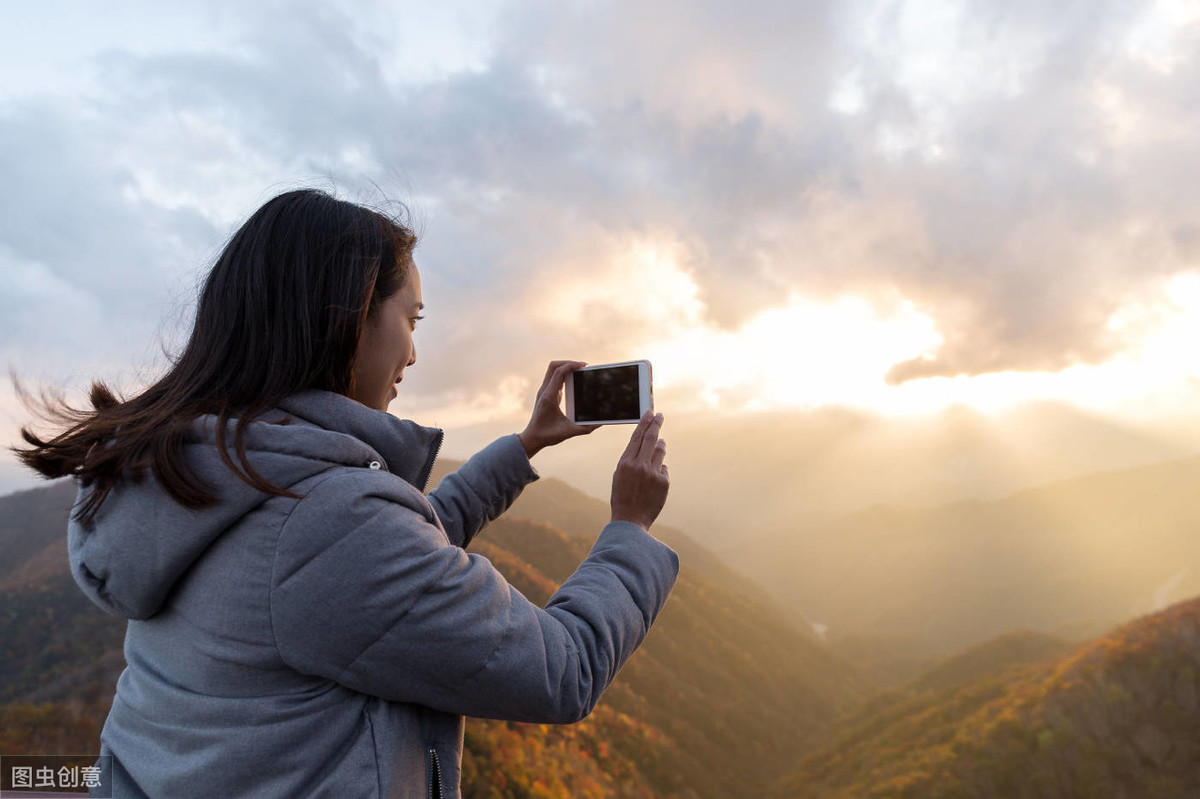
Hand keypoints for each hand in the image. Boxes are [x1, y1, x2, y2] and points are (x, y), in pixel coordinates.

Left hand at [517, 360, 599, 458]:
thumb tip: (600, 423)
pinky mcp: (546, 394)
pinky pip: (554, 378)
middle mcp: (544, 391)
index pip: (558, 373)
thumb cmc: (547, 435)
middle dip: (568, 362)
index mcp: (548, 397)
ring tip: (580, 371)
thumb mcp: (568, 432)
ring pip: (553, 371)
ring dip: (566, 368)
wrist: (532, 438)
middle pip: (553, 366)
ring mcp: (544, 392)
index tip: (583, 365)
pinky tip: (574, 381)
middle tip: (583, 366)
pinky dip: (564, 375)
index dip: (571, 365)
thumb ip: (585, 428)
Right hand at [609, 411, 669, 530]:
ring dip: (660, 445)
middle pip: (651, 438)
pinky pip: (664, 469)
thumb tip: (653, 446)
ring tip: (660, 442)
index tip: (649, 413)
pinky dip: (660, 471)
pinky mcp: (664, 482)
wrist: (630, 521)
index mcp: (625, 463)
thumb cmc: (622, 497)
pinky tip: (653, 481)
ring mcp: (653, 474)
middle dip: (656, 424)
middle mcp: (640, 465)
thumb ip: (632, 460)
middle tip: (660, 415)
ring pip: (660, 452)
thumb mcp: (620, 475)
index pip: (637, 437)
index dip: (644, 423)